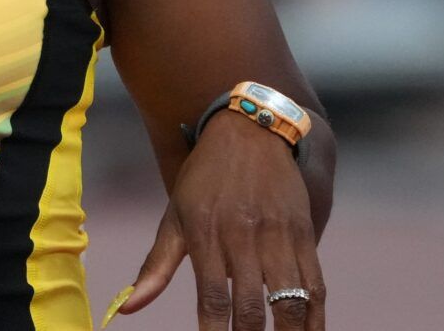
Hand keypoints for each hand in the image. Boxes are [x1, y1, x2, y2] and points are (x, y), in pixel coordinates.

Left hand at [109, 113, 325, 328]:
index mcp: (207, 233)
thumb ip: (155, 267)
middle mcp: (245, 236)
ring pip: (291, 301)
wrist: (251, 131)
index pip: (212, 298)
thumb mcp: (174, 216)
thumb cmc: (204, 179)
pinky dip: (315, 317)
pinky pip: (316, 285)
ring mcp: (279, 236)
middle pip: (253, 307)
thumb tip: (126, 309)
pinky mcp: (304, 234)